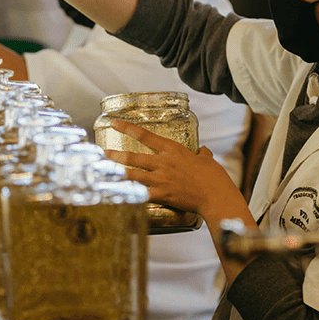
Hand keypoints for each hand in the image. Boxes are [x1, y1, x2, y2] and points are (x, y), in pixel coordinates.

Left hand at [103, 120, 243, 218]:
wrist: (217, 196)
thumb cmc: (215, 178)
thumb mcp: (208, 161)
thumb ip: (202, 155)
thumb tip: (203, 152)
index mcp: (173, 150)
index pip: (145, 135)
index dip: (127, 128)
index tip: (115, 123)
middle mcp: (163, 162)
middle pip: (133, 156)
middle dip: (114, 154)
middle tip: (102, 152)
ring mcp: (161, 179)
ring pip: (132, 174)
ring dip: (117, 172)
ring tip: (103, 171)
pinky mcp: (161, 195)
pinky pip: (140, 195)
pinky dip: (128, 194)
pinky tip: (117, 194)